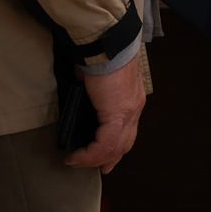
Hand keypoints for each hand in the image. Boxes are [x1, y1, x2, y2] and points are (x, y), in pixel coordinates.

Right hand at [66, 58, 144, 172]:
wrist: (107, 44)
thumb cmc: (100, 56)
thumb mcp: (99, 81)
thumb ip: (95, 94)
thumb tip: (83, 96)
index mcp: (132, 100)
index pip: (127, 130)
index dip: (115, 146)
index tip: (103, 158)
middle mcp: (134, 108)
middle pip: (125, 143)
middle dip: (108, 159)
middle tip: (93, 167)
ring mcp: (129, 112)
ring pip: (115, 148)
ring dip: (93, 159)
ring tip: (76, 161)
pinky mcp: (118, 114)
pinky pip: (105, 144)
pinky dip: (89, 154)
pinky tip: (76, 157)